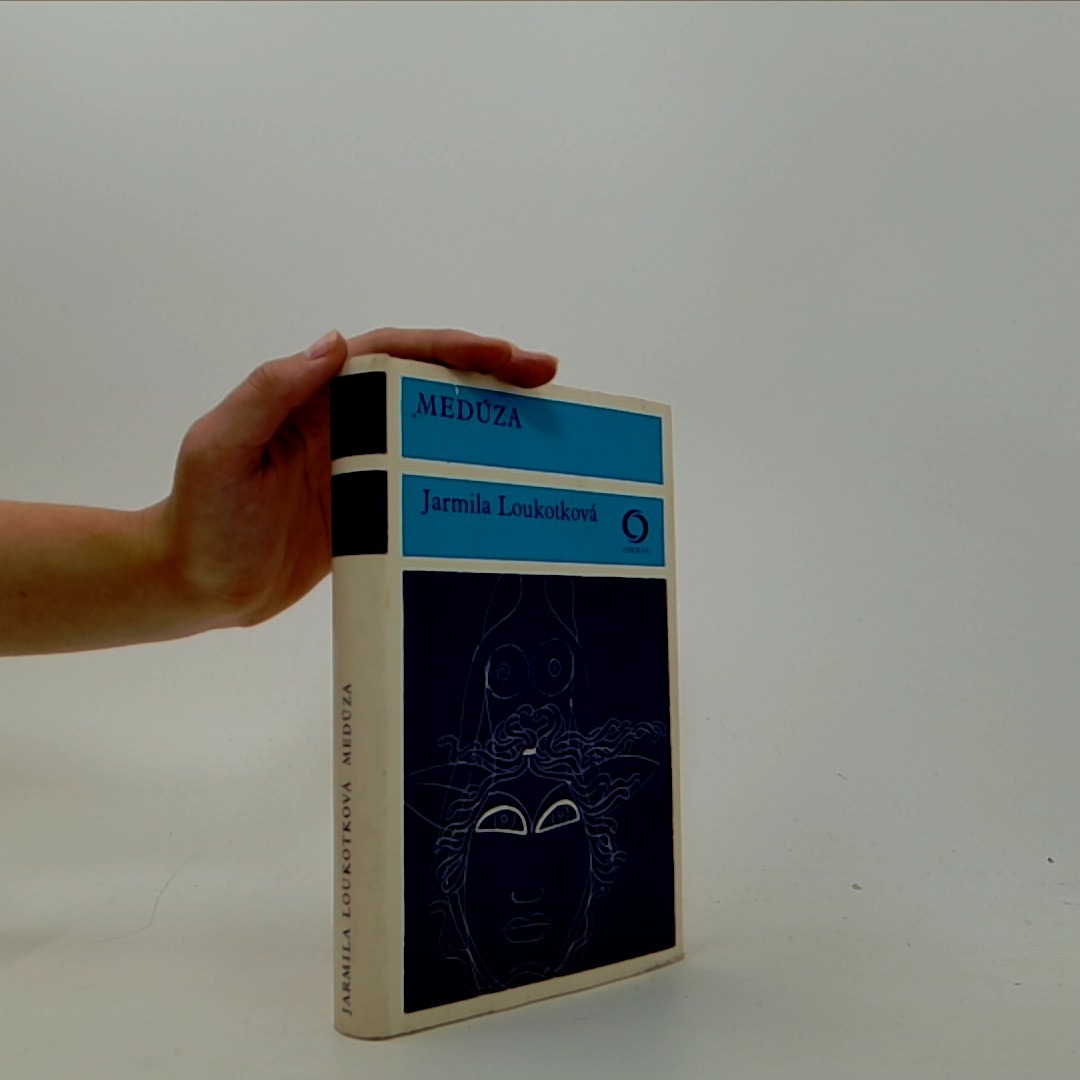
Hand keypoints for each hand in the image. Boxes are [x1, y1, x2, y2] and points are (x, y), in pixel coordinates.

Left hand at [153, 328, 558, 630]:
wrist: (198, 584)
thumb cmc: (202, 515)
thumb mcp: (222, 446)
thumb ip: (270, 392)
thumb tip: (333, 342)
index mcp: (316, 395)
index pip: (392, 355)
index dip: (450, 348)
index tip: (503, 354)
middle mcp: (347, 422)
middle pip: (427, 384)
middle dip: (487, 372)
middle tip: (546, 374)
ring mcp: (364, 467)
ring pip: (437, 430)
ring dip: (487, 420)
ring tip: (544, 421)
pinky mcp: (373, 510)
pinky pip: (429, 485)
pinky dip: (468, 477)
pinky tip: (505, 484)